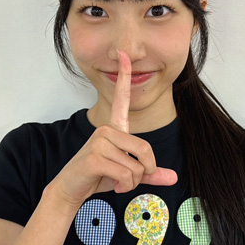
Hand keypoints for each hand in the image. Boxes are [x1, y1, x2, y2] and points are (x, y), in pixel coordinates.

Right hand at [48, 50, 177, 208]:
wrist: (71, 189)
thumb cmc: (97, 176)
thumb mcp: (127, 173)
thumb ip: (150, 173)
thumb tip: (173, 177)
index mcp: (113, 127)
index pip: (121, 98)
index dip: (124, 76)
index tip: (124, 54)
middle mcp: (106, 129)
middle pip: (146, 150)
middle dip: (143, 172)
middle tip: (128, 179)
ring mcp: (99, 141)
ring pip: (137, 167)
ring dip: (131, 182)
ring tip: (115, 181)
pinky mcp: (95, 157)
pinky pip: (127, 175)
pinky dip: (124, 186)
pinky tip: (111, 185)